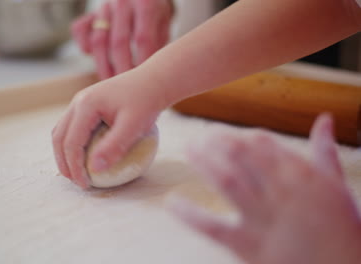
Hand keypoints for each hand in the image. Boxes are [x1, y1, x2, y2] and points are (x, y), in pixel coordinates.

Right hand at [52, 70, 166, 187]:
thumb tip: (95, 169)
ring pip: (61, 131)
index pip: (71, 142)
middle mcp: (78, 102)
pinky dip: (72, 144)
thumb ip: (114, 146)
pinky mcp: (87, 104)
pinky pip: (72, 127)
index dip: (75, 167)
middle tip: (77, 183)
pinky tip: (85, 156)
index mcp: (86, 105)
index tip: (86, 185)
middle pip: (59, 137)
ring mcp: (81, 101)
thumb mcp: (134, 126)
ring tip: (76, 172)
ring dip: (65, 154)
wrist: (154, 81)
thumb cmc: (146, 102)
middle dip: (64, 163)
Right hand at [71, 0, 173, 79]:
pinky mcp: (89, 13)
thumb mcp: (163, 25)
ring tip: (110, 85)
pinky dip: (84, 47)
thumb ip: (159, 46)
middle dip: (122, 70)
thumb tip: (152, 76)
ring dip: (104, 67)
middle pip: (119, 42)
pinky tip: (94, 62)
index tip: (144, 84)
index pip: (142, 38)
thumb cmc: (154, 15)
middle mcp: (122, 2)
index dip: (142, 63)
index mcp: (145, 3)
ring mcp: (103, 8)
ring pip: (98, 41)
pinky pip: (79, 30)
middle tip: (126, 93)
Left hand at [169, 114, 360, 263]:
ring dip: (204, 162)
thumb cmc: (342, 228)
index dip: (240, 136)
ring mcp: (263, 219)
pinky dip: (190, 214)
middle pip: (240, 155)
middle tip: (200, 136)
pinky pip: (213, 227)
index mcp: (302, 174)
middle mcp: (281, 191)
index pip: (262, 142)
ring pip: (226, 181)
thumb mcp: (337, 186)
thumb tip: (324, 118)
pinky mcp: (249, 246)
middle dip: (217, 142)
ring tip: (188, 149)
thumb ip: (325, 151)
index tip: (226, 136)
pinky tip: (172, 202)